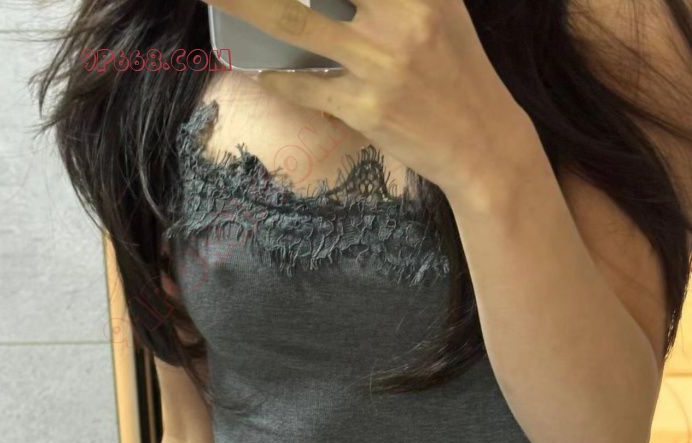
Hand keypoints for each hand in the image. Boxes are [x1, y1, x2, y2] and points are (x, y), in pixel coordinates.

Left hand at [209, 0, 528, 195]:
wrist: (482, 144)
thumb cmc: (458, 73)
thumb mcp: (442, 9)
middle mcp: (403, 16)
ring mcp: (381, 63)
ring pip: (293, 21)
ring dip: (245, 6)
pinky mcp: (367, 108)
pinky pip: (305, 85)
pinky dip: (279, 79)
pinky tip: (265, 72)